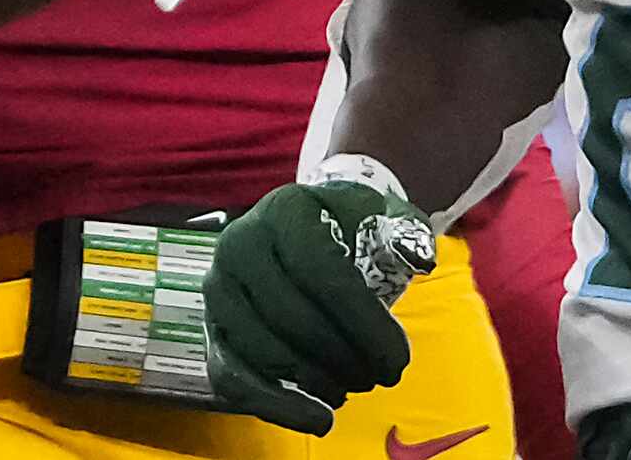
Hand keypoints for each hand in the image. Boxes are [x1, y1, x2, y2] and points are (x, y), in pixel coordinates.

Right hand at [203, 160, 433, 433]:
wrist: (299, 231)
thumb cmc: (347, 227)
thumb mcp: (380, 214)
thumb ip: (407, 232)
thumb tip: (420, 261)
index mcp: (285, 210)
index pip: (323, 273)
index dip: (364, 324)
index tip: (398, 361)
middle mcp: (240, 244)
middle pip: (291, 317)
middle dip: (344, 358)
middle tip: (381, 377)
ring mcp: (218, 289)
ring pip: (262, 351)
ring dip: (315, 381)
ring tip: (354, 387)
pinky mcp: (210, 328)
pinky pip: (233, 378)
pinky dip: (277, 407)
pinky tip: (319, 420)